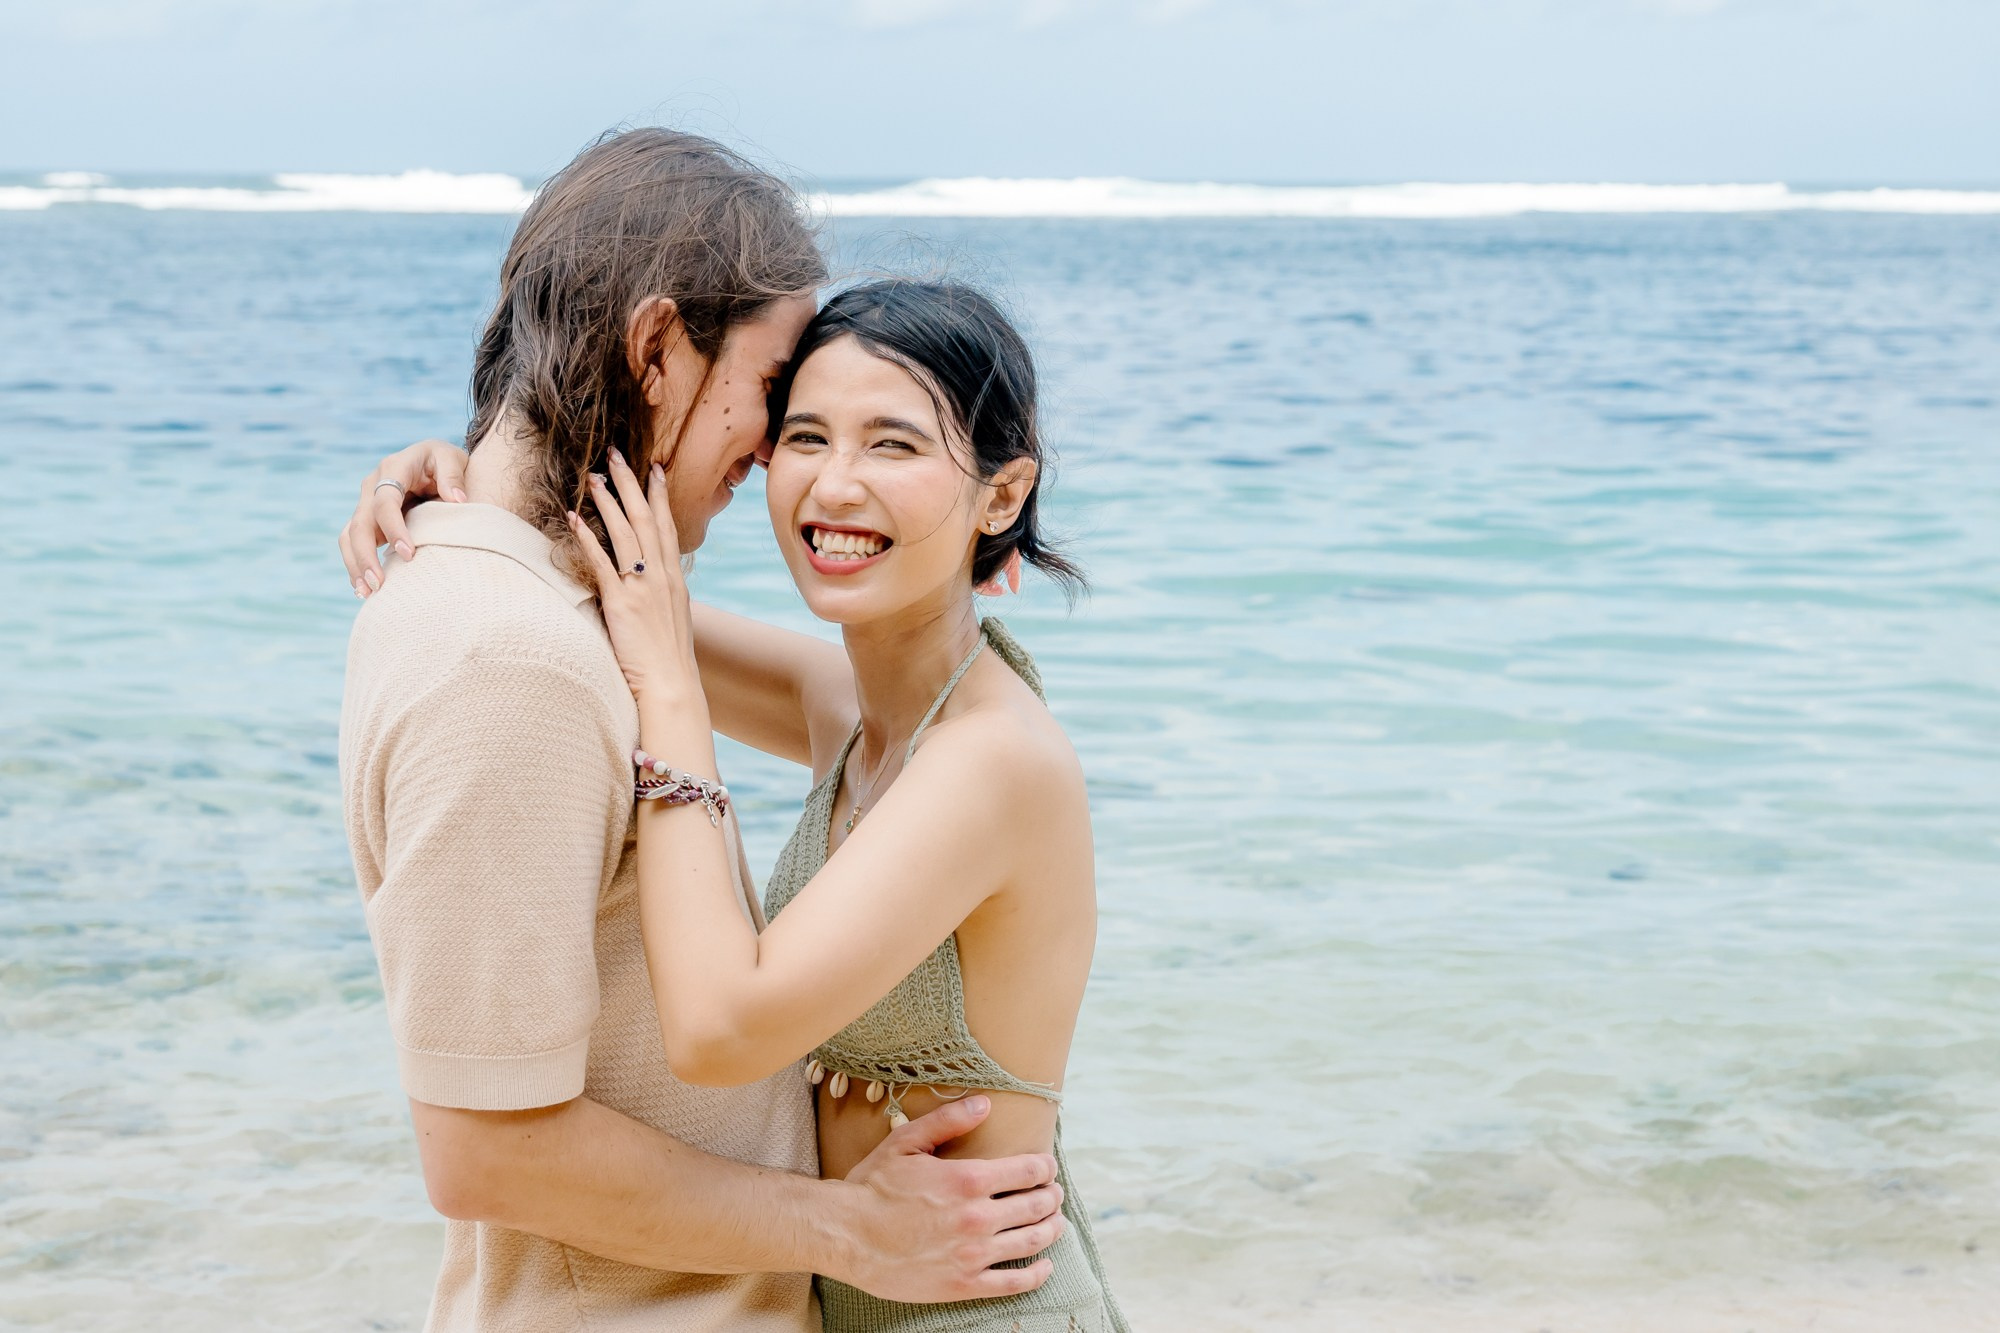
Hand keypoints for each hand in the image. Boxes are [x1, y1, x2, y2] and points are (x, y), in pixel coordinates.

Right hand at [338, 438, 468, 596]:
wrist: (433, 462)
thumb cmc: (444, 461)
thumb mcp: (452, 458)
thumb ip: (453, 476)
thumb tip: (458, 500)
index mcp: (393, 469)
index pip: (384, 502)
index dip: (393, 529)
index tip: (408, 554)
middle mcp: (372, 485)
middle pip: (360, 523)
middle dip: (365, 555)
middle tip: (378, 585)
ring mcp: (366, 503)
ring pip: (350, 536)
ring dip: (355, 565)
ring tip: (367, 594)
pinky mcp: (367, 519)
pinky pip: (353, 543)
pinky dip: (355, 565)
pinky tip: (362, 589)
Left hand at [568, 450, 701, 708]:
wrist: (671, 685)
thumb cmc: (669, 660)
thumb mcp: (672, 619)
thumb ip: (661, 596)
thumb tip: (648, 585)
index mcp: (674, 578)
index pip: (666, 525)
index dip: (658, 495)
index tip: (653, 468)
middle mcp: (661, 575)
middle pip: (645, 518)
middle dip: (631, 483)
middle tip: (617, 454)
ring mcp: (642, 587)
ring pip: (625, 532)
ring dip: (608, 501)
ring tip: (592, 476)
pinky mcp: (622, 602)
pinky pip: (602, 562)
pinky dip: (587, 537)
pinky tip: (574, 518)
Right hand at [833, 1096, 1064, 1302]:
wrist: (845, 1235)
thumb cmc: (873, 1186)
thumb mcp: (906, 1142)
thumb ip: (949, 1120)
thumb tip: (985, 1103)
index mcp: (968, 1179)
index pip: (1028, 1171)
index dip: (1044, 1168)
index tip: (1047, 1168)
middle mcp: (978, 1217)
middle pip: (1036, 1205)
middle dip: (1051, 1196)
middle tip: (1054, 1194)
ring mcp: (973, 1254)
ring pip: (1032, 1241)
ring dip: (1052, 1229)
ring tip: (1056, 1222)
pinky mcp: (964, 1284)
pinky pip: (1014, 1282)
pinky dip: (1038, 1274)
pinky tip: (1046, 1266)